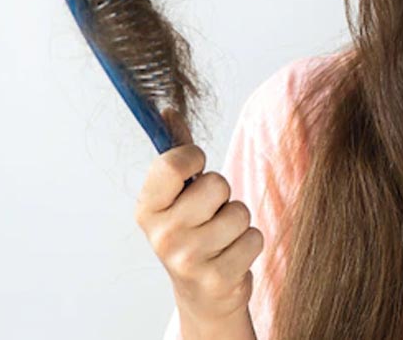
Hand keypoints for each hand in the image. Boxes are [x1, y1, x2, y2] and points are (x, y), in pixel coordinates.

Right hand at [135, 112, 264, 329]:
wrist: (202, 293)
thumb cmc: (192, 232)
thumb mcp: (177, 196)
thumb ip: (176, 153)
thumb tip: (169, 108)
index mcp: (147, 208)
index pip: (172, 164)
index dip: (194, 157)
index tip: (197, 167)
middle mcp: (161, 235)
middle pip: (216, 185)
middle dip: (223, 195)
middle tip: (211, 213)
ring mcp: (187, 259)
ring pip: (239, 212)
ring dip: (239, 221)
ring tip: (223, 236)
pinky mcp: (216, 278)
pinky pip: (254, 238)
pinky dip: (250, 244)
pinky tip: (232, 255)